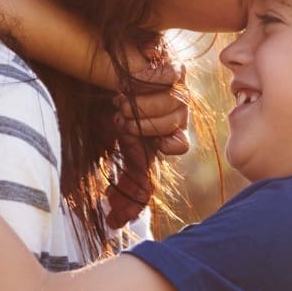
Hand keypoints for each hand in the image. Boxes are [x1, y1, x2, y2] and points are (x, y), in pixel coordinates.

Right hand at [104, 45, 188, 228]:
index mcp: (169, 133)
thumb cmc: (118, 113)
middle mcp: (177, 112)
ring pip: (175, 101)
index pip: (178, 145)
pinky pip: (171, 73)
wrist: (113, 73)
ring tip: (120, 99)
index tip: (139, 139)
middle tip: (120, 116)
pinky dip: (150, 78)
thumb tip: (117, 225)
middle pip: (176, 122)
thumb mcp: (124, 147)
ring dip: (143, 103)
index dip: (161, 143)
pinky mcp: (174, 65)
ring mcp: (178, 88)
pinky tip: (133, 80)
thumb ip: (129, 180)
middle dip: (144, 122)